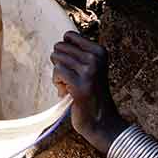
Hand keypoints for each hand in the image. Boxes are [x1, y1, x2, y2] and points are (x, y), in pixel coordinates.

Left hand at [51, 31, 127, 153]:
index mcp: (99, 51)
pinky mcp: (79, 84)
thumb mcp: (90, 68)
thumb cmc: (89, 93)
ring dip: (58, 75)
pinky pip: (57, 72)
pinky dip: (57, 83)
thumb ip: (78, 53)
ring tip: (70, 86)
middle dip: (60, 63)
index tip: (74, 66)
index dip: (64, 51)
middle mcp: (95, 58)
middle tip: (71, 79)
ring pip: (56, 59)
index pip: (69, 36)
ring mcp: (88, 70)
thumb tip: (58, 43)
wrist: (101, 120)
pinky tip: (68, 93)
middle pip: (60, 47)